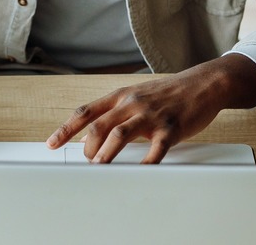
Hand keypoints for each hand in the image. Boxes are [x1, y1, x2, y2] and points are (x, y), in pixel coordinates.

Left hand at [46, 55, 255, 163]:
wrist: (202, 84)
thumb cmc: (167, 93)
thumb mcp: (136, 97)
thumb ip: (114, 114)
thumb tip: (90, 137)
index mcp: (120, 97)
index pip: (85, 113)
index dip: (66, 129)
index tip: (52, 144)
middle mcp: (131, 104)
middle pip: (98, 126)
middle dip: (87, 147)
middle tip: (87, 163)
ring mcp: (150, 115)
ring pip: (119, 135)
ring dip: (106, 154)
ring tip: (99, 167)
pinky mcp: (170, 127)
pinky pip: (155, 148)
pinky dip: (146, 162)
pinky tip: (140, 172)